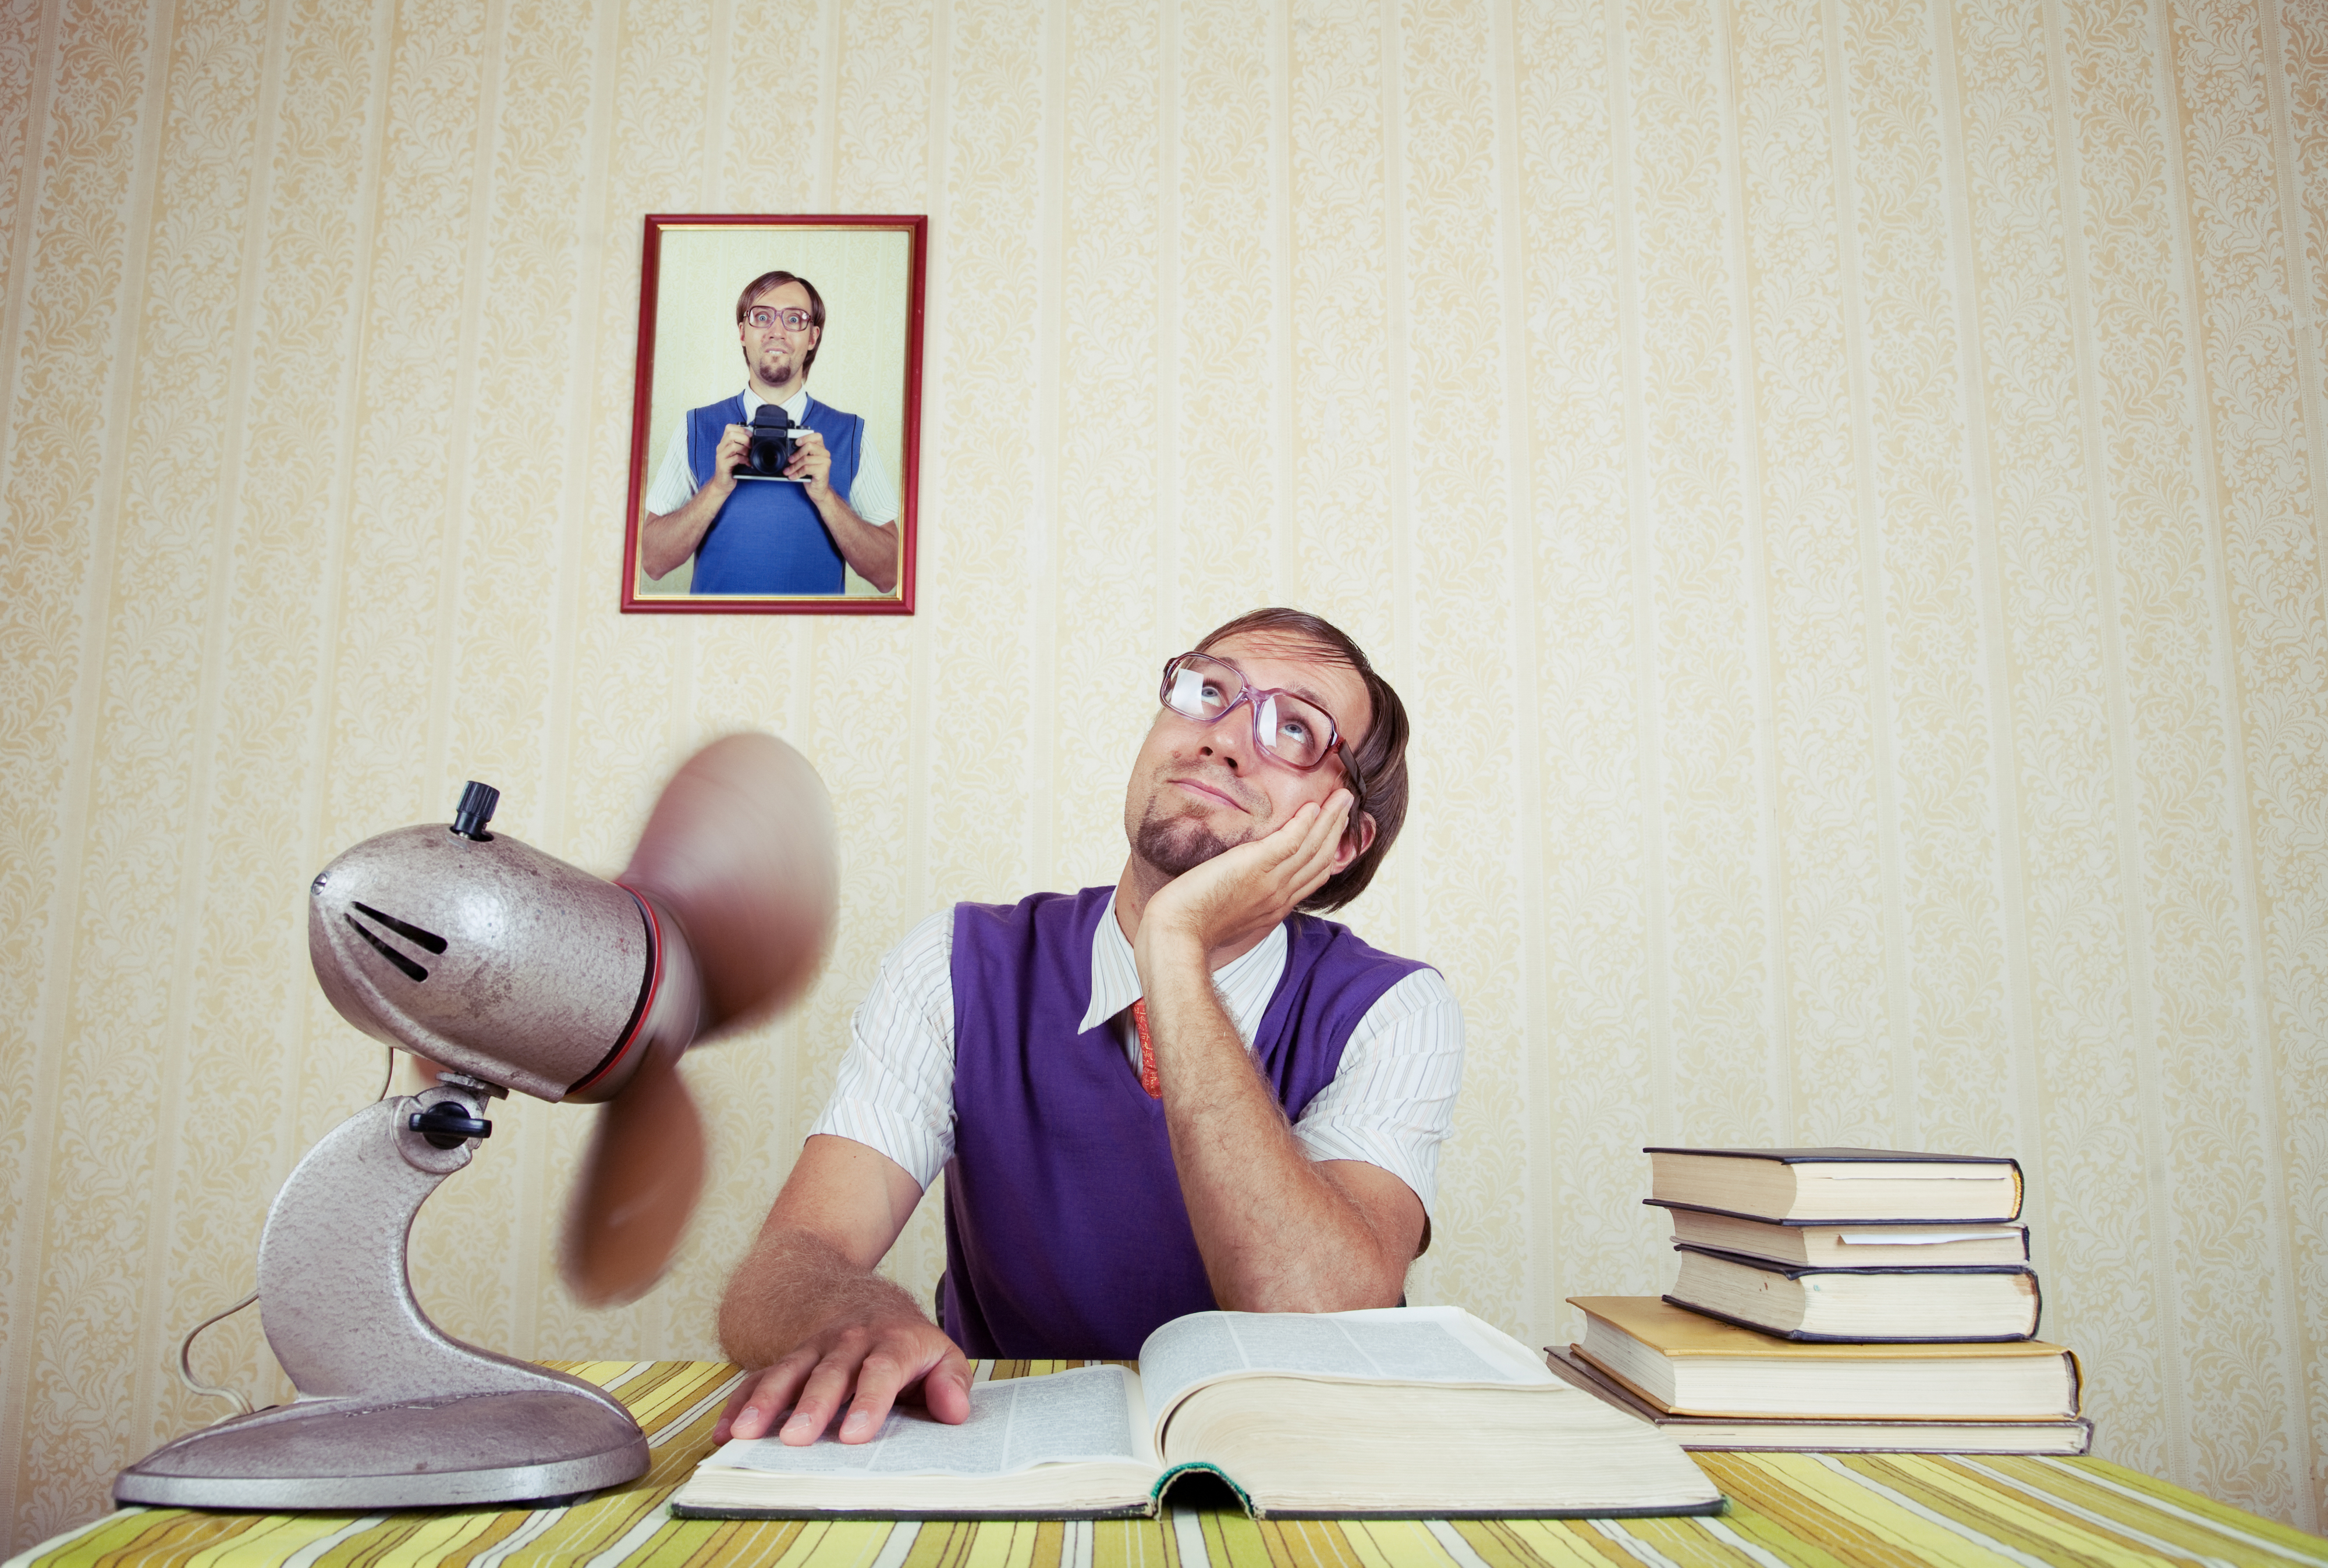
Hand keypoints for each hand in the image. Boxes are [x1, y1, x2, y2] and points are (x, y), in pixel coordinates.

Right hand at [714, 1308, 970, 1445]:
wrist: (864, 1302)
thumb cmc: (907, 1345)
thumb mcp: (941, 1354)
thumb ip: (951, 1382)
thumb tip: (955, 1411)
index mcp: (892, 1343)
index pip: (881, 1372)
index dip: (869, 1402)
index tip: (855, 1434)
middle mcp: (849, 1343)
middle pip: (829, 1374)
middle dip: (812, 1406)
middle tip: (796, 1440)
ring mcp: (814, 1350)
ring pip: (788, 1372)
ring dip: (765, 1403)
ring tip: (745, 1435)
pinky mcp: (788, 1360)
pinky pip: (759, 1378)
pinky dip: (739, 1403)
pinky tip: (724, 1431)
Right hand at [715, 423, 750, 484]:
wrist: (722, 484)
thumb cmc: (731, 469)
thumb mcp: (735, 455)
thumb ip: (740, 446)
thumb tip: (753, 439)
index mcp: (723, 443)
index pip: (729, 428)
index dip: (741, 429)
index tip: (750, 435)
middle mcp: (720, 448)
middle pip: (732, 435)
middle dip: (745, 439)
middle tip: (750, 446)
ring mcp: (721, 457)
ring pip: (734, 446)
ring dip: (745, 450)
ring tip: (748, 456)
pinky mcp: (723, 466)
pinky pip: (735, 458)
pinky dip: (744, 459)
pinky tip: (747, 463)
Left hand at [785, 428, 832, 499]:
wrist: (819, 491)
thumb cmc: (811, 476)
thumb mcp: (806, 463)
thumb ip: (802, 455)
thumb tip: (789, 453)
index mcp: (821, 449)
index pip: (816, 436)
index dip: (806, 437)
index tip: (796, 443)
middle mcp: (825, 454)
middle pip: (809, 446)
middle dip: (796, 454)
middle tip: (789, 460)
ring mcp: (825, 462)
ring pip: (805, 459)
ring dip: (794, 466)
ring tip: (788, 471)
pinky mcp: (823, 470)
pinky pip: (806, 468)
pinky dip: (797, 473)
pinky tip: (793, 476)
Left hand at [1138, 790, 1353, 964]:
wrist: (1177, 935)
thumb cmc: (1191, 925)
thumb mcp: (1227, 913)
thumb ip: (1243, 898)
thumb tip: (1240, 886)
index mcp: (1275, 906)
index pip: (1313, 876)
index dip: (1329, 851)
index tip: (1335, 831)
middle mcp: (1279, 895)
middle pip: (1321, 859)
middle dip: (1337, 830)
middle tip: (1346, 805)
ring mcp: (1270, 882)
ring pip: (1312, 848)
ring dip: (1331, 820)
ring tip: (1342, 797)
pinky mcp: (1254, 867)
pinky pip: (1289, 843)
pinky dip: (1305, 824)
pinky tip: (1313, 807)